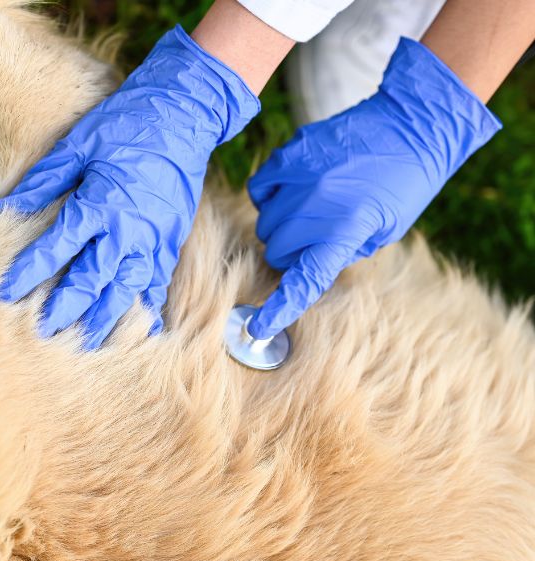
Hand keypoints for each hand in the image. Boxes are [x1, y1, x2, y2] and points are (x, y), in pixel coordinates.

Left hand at [0, 25, 259, 348]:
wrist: (184, 113)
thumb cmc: (126, 123)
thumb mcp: (78, 143)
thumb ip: (44, 179)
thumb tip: (8, 205)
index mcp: (99, 203)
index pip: (55, 249)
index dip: (28, 273)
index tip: (6, 293)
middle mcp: (127, 229)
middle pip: (91, 280)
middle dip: (66, 309)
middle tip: (44, 332)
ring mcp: (155, 237)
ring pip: (127, 290)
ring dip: (106, 318)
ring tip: (88, 342)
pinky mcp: (173, 239)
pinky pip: (157, 281)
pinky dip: (145, 305)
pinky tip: (135, 325)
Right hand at [247, 38, 500, 340]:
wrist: (409, 126)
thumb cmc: (403, 184)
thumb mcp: (383, 231)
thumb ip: (342, 251)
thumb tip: (307, 263)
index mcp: (345, 230)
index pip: (304, 280)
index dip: (280, 308)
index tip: (259, 327)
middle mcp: (316, 206)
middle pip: (277, 251)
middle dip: (292, 254)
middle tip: (315, 241)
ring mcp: (299, 177)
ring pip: (265, 223)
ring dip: (281, 227)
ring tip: (309, 212)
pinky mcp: (288, 155)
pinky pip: (258, 189)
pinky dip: (269, 197)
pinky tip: (291, 192)